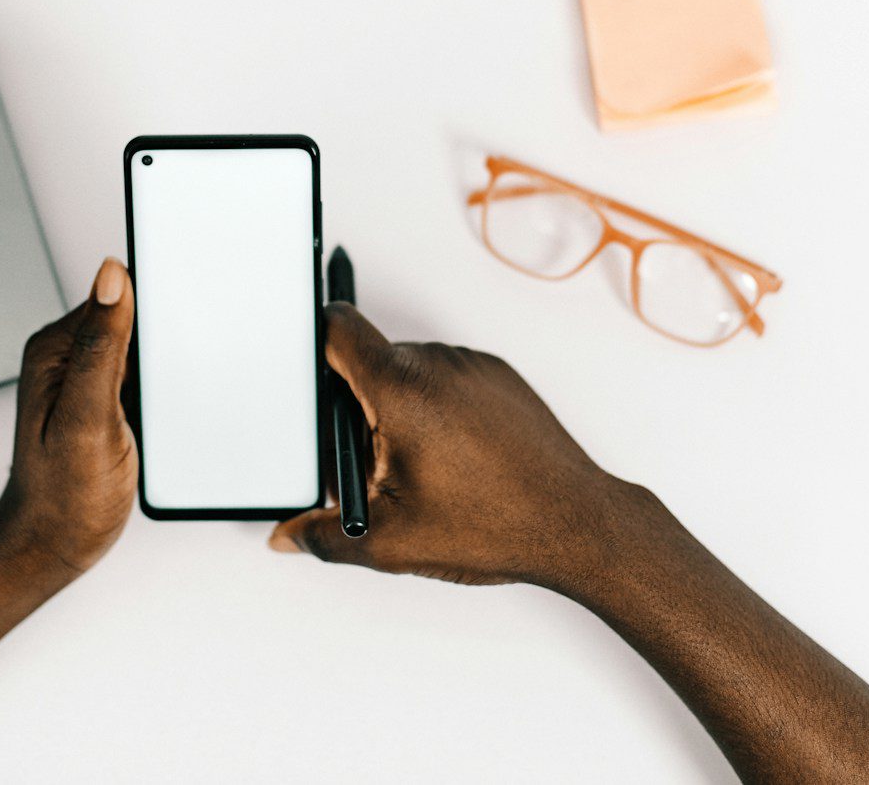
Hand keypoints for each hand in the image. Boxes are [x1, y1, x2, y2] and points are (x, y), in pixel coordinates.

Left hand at [0, 257, 137, 579]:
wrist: (54, 545)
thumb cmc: (63, 495)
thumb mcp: (87, 416)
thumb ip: (102, 345)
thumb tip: (112, 276)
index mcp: (56, 349)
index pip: (114, 296)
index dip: (155, 300)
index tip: (180, 323)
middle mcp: (68, 358)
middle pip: (133, 319)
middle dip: (164, 337)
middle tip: (166, 383)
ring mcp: (87, 381)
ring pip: (144, 348)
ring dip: (164, 366)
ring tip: (159, 405)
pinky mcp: (105, 402)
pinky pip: (144, 378)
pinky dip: (160, 389)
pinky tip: (160, 415)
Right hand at [270, 303, 640, 592]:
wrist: (578, 524)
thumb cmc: (499, 524)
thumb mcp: (391, 540)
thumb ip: (325, 534)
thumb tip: (289, 535)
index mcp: (401, 389)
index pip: (337, 328)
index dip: (312, 342)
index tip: (302, 367)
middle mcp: (437, 363)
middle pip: (369, 362)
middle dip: (356, 409)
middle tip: (367, 464)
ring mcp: (472, 365)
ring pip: (408, 372)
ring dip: (397, 409)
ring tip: (417, 469)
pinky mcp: (498, 375)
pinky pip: (446, 377)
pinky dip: (435, 408)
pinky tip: (451, 457)